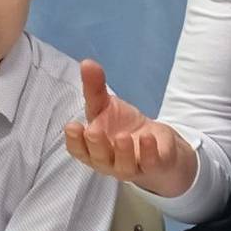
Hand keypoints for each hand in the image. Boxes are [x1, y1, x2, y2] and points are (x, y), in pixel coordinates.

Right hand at [65, 59, 195, 196]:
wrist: (158, 142)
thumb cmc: (124, 127)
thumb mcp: (107, 106)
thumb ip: (95, 88)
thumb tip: (86, 63)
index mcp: (93, 149)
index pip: (79, 150)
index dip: (74, 141)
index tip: (72, 125)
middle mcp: (109, 163)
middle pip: (99, 159)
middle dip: (96, 146)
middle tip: (94, 131)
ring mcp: (133, 167)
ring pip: (124, 167)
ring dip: (123, 152)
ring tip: (122, 137)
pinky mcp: (155, 165)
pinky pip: (151, 163)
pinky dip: (149, 152)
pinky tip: (147, 137)